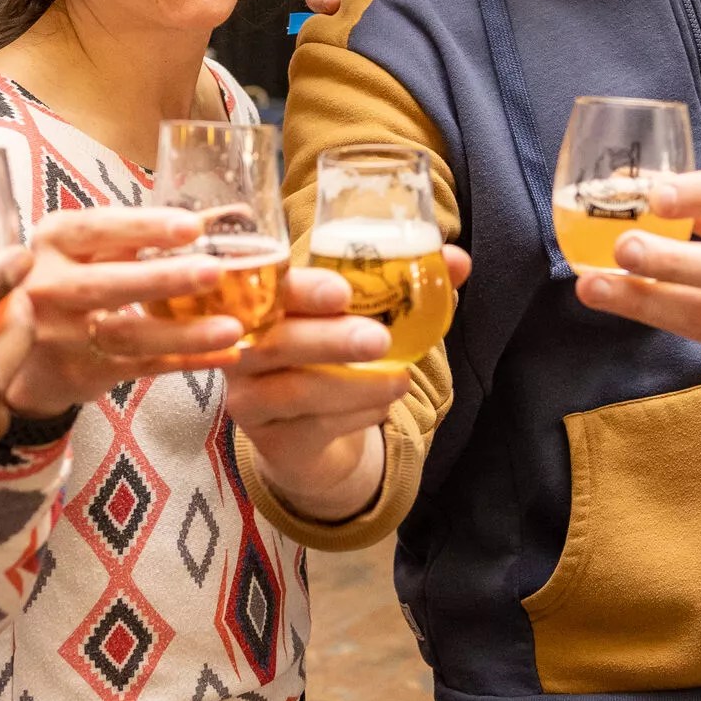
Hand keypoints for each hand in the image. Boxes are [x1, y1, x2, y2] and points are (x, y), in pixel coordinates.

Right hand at [6, 207, 248, 414]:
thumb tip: (227, 214)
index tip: (192, 226)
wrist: (20, 350)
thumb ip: (142, 232)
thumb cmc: (69, 282)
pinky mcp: (81, 371)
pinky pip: (142, 366)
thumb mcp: (87, 249)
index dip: (144, 227)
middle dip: (164, 279)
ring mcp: (61, 334)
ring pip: (127, 334)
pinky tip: (223, 354)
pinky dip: (185, 360)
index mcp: (53, 241)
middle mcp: (49, 287)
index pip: (97, 228)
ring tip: (232, 327)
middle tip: (215, 272)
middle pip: (108, 284)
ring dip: (183, 332)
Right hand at [229, 250, 471, 520]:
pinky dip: (355, 416)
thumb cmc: (335, 356)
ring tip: (400, 380)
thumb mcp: (366, 317)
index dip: (303, 289)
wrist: (310, 434)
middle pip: (274, 342)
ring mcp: (248, 396)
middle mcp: (242, 347)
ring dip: (353, 385)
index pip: (270, 289)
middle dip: (330, 339)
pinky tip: (380, 408)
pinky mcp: (268, 439)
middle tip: (379, 339)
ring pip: (295, 390)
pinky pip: (311, 427)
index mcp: (263, 302)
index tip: (343, 293)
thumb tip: (458, 261)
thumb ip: (406, 286)